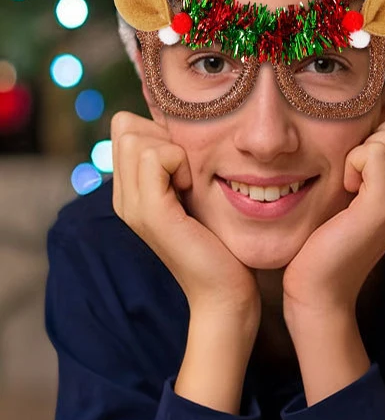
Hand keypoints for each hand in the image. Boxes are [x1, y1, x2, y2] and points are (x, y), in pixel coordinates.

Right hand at [110, 111, 259, 323]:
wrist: (225, 293)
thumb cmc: (223, 246)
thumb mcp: (199, 197)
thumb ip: (183, 167)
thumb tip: (187, 129)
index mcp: (131, 191)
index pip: (127, 128)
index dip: (161, 133)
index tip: (190, 167)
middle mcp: (123, 196)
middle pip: (126, 126)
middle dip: (165, 137)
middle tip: (191, 174)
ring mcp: (132, 205)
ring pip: (137, 136)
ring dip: (175, 150)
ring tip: (192, 185)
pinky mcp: (151, 212)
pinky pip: (155, 156)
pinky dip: (181, 163)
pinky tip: (193, 190)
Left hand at [282, 108, 384, 325]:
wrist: (319, 288)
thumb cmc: (326, 234)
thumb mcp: (356, 188)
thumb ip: (370, 155)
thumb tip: (367, 114)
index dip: (382, 129)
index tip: (359, 164)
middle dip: (376, 133)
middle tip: (353, 171)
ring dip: (364, 148)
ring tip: (350, 182)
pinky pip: (374, 154)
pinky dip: (352, 162)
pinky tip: (345, 190)